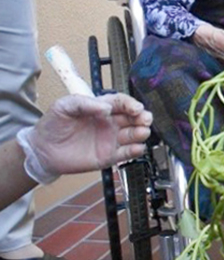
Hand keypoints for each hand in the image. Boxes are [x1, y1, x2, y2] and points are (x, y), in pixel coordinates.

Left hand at [27, 93, 151, 178]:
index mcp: (101, 107)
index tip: (136, 108)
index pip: (121, 102)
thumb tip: (106, 108)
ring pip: (133, 135)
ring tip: (142, 132)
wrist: (43, 150)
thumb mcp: (64, 106)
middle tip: (145, 119)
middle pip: (133, 118)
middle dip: (142, 117)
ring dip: (141, 133)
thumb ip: (84, 103)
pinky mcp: (109, 156)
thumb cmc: (53, 125)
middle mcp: (109, 122)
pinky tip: (138, 148)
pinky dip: (136, 151)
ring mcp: (110, 139)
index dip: (131, 104)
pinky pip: (127, 153)